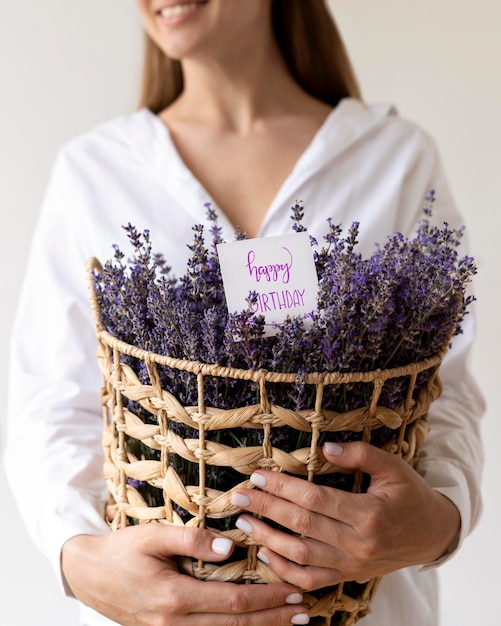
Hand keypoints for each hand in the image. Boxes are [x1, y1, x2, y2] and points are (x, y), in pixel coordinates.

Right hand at [61, 524, 309, 624]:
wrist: (89, 575)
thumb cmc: (122, 551)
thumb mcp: (154, 536)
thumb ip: (192, 539)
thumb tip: (231, 547)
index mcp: (174, 596)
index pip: (233, 601)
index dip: (267, 599)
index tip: (293, 591)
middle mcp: (174, 623)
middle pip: (235, 625)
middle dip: (273, 619)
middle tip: (304, 612)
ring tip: (290, 625)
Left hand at [230, 441, 460, 590]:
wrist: (432, 533)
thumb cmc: (411, 494)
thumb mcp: (393, 467)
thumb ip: (360, 454)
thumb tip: (324, 448)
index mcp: (369, 513)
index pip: (314, 499)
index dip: (282, 487)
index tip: (258, 475)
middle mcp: (358, 544)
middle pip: (302, 526)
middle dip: (266, 509)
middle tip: (238, 496)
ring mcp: (352, 565)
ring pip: (301, 556)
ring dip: (268, 539)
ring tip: (243, 523)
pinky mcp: (349, 576)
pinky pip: (311, 579)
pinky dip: (285, 570)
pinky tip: (265, 553)